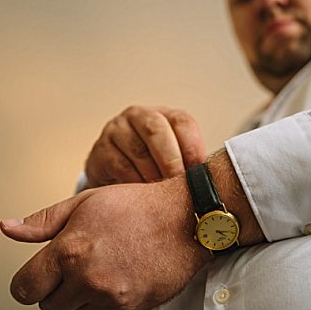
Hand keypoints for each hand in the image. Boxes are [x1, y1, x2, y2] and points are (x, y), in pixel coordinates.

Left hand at [0, 178, 206, 309]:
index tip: (38, 278)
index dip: (28, 284)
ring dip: (83, 298)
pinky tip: (124, 274)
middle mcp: (87, 278)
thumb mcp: (86, 203)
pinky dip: (110, 300)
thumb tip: (7, 229)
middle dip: (57, 291)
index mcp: (69, 251)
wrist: (188, 219)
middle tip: (76, 269)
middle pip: (49, 307)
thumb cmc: (139, 206)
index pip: (24, 289)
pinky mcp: (132, 307)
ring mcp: (112, 296)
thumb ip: (42, 222)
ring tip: (104, 269)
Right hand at [84, 105, 205, 186]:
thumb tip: (210, 183)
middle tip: (177, 183)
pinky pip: (119, 165)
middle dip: (171, 159)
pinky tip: (142, 193)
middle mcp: (140, 116)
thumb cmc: (155, 167)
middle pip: (157, 130)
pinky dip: (134, 181)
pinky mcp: (100, 149)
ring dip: (152, 174)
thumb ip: (191, 164)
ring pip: (137, 149)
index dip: (192, 146)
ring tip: (161, 193)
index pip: (182, 121)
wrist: (114, 174)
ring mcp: (117, 130)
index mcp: (165, 115)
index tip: (198, 169)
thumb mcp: (175, 159)